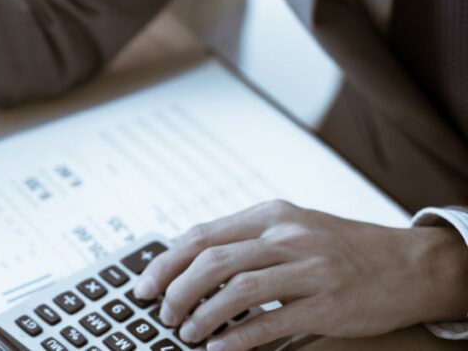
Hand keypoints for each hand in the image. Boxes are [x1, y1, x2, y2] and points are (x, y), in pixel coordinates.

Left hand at [133, 200, 467, 349]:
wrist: (409, 263)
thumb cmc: (342, 247)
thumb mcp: (292, 226)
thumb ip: (246, 238)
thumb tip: (189, 262)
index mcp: (270, 214)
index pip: (201, 235)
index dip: (165, 262)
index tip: (143, 285)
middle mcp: (286, 236)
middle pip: (213, 260)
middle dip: (177, 290)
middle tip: (163, 313)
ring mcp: (308, 269)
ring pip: (238, 289)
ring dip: (203, 314)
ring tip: (186, 333)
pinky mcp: (328, 303)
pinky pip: (273, 322)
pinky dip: (239, 337)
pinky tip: (220, 348)